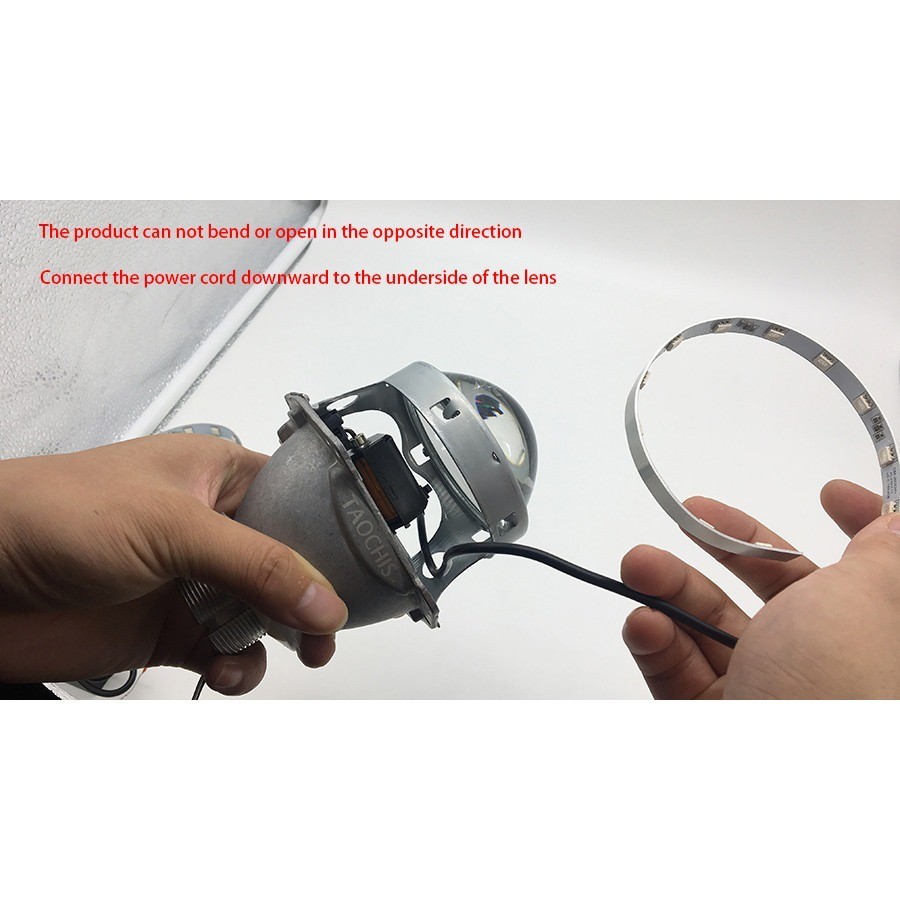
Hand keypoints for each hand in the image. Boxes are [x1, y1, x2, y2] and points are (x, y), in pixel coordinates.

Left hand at [0, 435, 347, 694]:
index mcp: (219, 477)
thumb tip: (326, 598)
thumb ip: (256, 565)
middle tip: (331, 624)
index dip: (334, 534)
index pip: (300, 501)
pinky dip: (240, 668)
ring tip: (298, 650)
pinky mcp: (170, 629)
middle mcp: (212, 528)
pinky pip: (228, 653)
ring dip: (284, 635)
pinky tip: (231, 670)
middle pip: (290, 563)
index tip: (364, 569)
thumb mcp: (173, 526)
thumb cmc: (58, 513)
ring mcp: (192, 581)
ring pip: (264, 613)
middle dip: (315, 595)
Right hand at [620, 480, 899, 698]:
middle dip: (727, 548)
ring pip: (719, 629)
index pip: (873, 569)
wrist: (781, 794)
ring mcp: (773, 694)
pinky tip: (645, 624)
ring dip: (672, 591)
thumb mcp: (869, 597)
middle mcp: (829, 663)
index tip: (827, 494)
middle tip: (686, 516)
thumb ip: (883, 551)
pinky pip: (685, 674)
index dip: (856, 523)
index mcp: (873, 631)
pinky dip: (660, 646)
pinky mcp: (721, 720)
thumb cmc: (837, 688)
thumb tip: (893, 523)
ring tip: (638, 566)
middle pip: (779, 590)